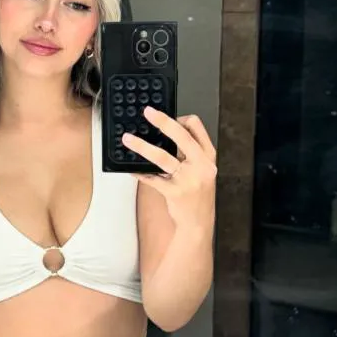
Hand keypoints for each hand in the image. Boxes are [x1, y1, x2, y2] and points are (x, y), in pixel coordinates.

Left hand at [122, 107, 216, 229]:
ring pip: (162, 157)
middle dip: (163, 121)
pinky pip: (151, 178)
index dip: (181, 118)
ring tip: (128, 139)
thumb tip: (168, 134)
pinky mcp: (174, 192)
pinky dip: (139, 171)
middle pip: (181, 136)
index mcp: (208, 156)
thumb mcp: (203, 170)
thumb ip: (190, 153)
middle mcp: (201, 165)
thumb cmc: (198, 195)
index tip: (166, 116)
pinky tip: (130, 167)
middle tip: (147, 113)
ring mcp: (188, 179)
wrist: (198, 223)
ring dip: (142, 146)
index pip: (197, 127)